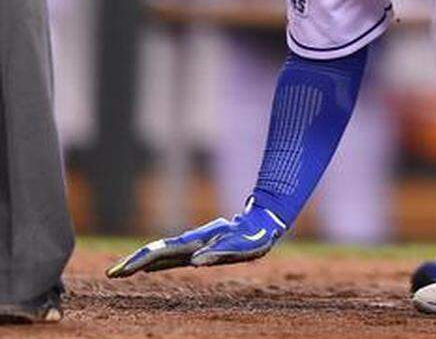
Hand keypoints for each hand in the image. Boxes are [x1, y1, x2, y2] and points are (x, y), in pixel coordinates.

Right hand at [106, 201, 286, 277]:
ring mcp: (193, 245)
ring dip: (141, 263)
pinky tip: (148, 269)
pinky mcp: (199, 249)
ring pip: (161, 254)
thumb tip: (196, 262)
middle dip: (132, 262)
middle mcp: (191, 243)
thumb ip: (219, 253)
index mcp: (196, 242)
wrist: (262, 223)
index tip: (120, 271)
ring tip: (122, 272)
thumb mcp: (239, 247)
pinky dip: (156, 262)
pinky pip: (172, 257)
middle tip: (111, 274)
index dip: (139, 261)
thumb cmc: (252, 237)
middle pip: (155, 252)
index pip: (160, 252)